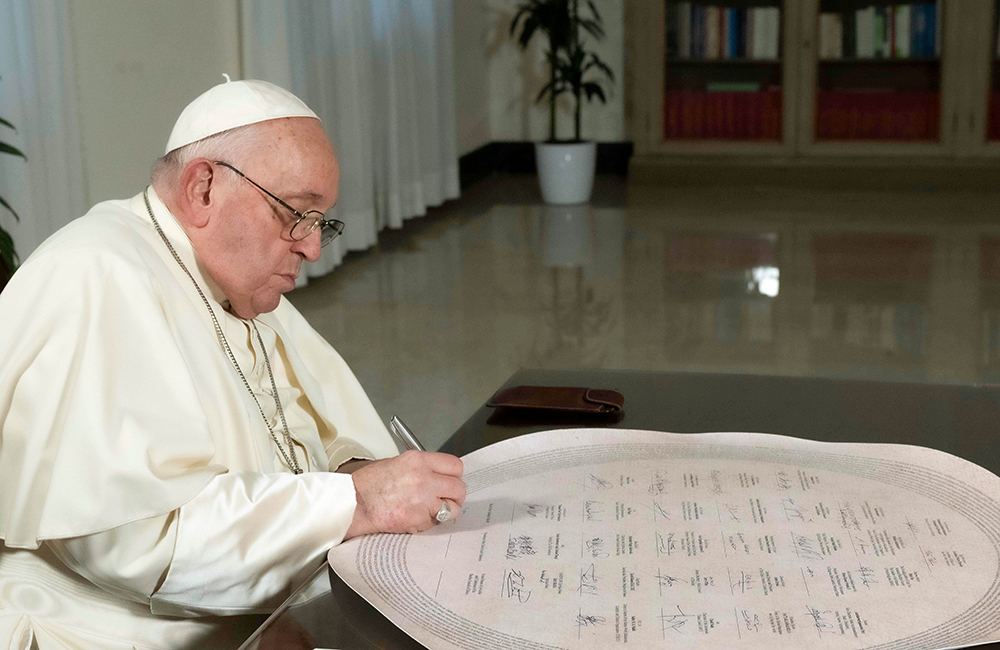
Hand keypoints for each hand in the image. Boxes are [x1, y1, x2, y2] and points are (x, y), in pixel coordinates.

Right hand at [345, 450, 465, 537]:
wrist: (353, 504)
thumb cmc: (368, 485)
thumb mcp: (397, 463)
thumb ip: (421, 468)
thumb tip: (439, 476)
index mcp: (418, 461)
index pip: (455, 466)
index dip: (455, 476)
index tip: (451, 482)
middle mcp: (423, 478)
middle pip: (459, 488)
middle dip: (455, 496)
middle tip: (446, 500)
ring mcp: (422, 500)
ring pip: (452, 509)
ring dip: (444, 512)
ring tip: (428, 511)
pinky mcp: (418, 519)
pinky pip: (434, 524)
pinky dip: (427, 524)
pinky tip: (413, 518)